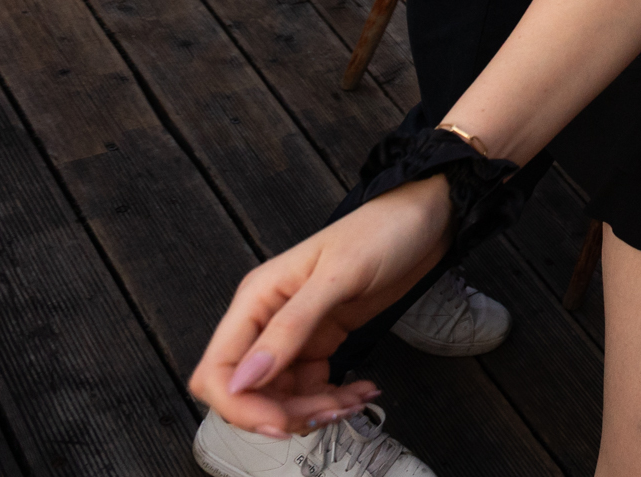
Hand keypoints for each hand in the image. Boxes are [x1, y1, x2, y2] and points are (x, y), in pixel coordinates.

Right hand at [189, 178, 451, 437]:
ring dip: (314, 410)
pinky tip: (363, 392)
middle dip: (285, 412)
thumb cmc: (382, 231)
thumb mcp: (339, 276)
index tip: (280, 421)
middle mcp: (266, 319)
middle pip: (248, 392)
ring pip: (281, 396)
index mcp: (256, 298)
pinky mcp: (321, 341)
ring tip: (355, 400)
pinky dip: (333, 399)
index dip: (240, 406)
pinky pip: (311, 388)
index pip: (217, 371)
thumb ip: (291, 327)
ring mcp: (294, 333)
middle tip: (332, 411)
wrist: (423, 218)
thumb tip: (245, 379)